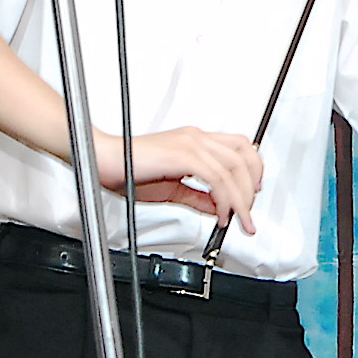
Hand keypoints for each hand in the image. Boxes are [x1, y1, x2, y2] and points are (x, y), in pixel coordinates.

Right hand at [101, 125, 262, 233]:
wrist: (104, 162)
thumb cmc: (128, 171)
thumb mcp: (172, 189)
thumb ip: (198, 197)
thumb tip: (219, 209)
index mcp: (194, 140)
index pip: (239, 146)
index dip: (253, 169)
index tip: (253, 192)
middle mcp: (196, 137)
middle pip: (243, 155)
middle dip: (252, 187)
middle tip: (248, 212)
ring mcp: (191, 144)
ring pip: (233, 169)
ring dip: (241, 199)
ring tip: (239, 220)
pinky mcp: (183, 156)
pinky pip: (216, 179)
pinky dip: (225, 199)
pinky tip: (221, 215)